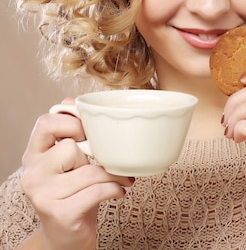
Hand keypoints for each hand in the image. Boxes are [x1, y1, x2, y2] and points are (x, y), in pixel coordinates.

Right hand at [19, 99, 133, 249]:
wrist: (65, 236)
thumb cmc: (73, 192)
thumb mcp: (69, 161)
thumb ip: (71, 133)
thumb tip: (73, 99)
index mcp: (34, 154)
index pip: (47, 122)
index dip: (72, 122)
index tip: (90, 133)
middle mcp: (33, 173)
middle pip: (71, 147)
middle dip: (97, 154)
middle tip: (109, 162)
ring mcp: (43, 194)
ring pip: (90, 171)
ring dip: (115, 174)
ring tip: (123, 178)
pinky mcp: (60, 213)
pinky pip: (97, 191)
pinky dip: (115, 189)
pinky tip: (119, 192)